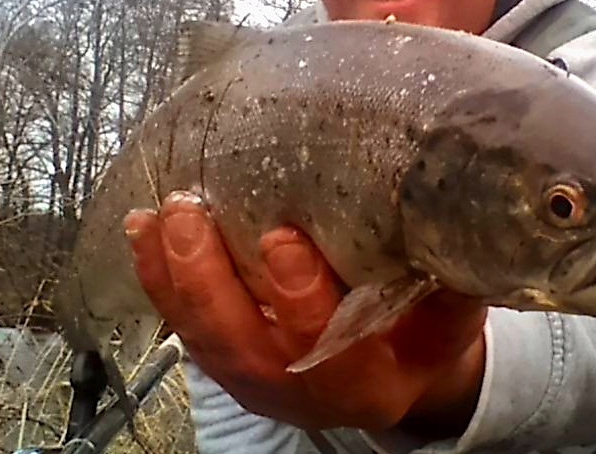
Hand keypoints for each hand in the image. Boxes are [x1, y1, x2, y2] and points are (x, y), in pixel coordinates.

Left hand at [124, 190, 486, 434]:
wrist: (400, 367)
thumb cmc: (426, 330)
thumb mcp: (452, 312)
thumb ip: (446, 276)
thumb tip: (445, 205)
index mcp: (371, 382)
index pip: (330, 349)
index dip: (302, 299)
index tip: (283, 238)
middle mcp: (305, 392)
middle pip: (246, 348)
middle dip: (211, 281)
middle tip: (190, 214)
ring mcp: (259, 381)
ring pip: (205, 339)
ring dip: (174, 277)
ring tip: (159, 215)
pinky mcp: (230, 361)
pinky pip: (186, 326)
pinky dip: (160, 280)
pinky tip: (142, 231)